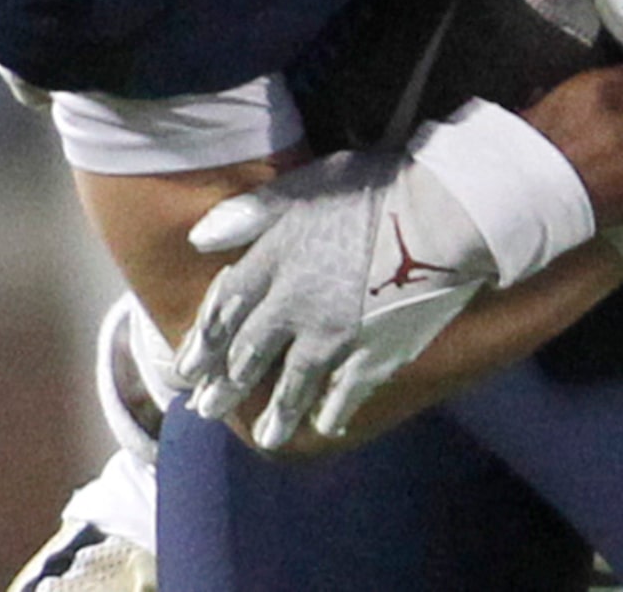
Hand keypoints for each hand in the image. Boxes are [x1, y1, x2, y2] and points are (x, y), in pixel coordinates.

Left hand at [178, 99, 593, 446]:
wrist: (437, 218)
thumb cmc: (373, 189)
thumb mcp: (307, 184)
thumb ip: (252, 211)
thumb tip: (199, 239)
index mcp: (274, 262)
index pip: (225, 309)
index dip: (202, 341)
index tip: (185, 369)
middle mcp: (293, 308)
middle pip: (249, 354)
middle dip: (224, 386)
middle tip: (207, 410)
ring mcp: (332, 339)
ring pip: (292, 386)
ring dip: (274, 415)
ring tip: (265, 438)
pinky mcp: (372, 358)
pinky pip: (344, 396)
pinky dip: (332, 413)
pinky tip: (325, 426)